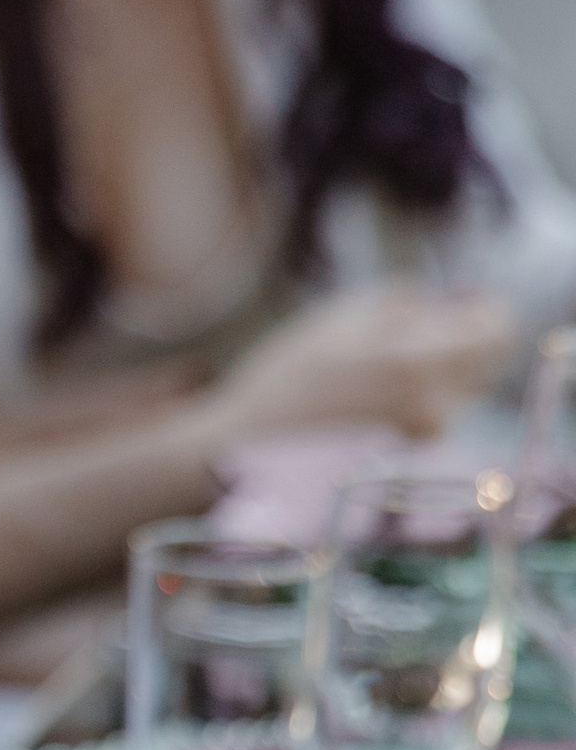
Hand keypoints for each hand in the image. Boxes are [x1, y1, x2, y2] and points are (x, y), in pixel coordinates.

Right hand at [201, 280, 513, 447]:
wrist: (254, 444)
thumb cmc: (290, 373)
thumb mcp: (343, 314)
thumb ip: (406, 299)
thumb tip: (443, 299)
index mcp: (418, 361)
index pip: (496, 330)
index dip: (483, 309)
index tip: (460, 299)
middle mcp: (436, 403)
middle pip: (486, 358)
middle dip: (463, 335)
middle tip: (419, 326)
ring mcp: (429, 432)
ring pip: (464, 383)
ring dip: (442, 364)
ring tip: (383, 362)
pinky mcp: (416, 450)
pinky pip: (442, 407)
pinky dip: (423, 391)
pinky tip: (376, 391)